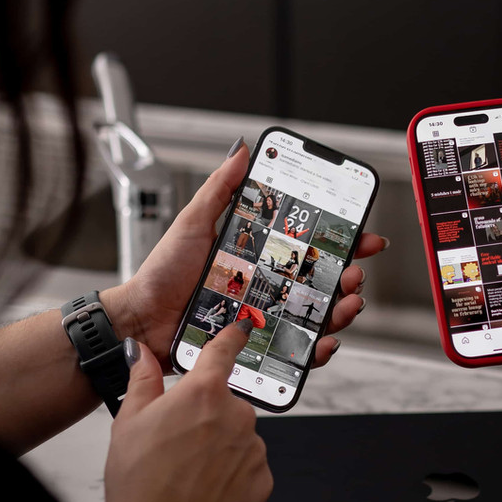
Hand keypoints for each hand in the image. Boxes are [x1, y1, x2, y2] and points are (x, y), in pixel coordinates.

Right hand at [92, 318, 271, 501]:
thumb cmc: (140, 482)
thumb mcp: (129, 420)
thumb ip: (142, 379)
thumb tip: (141, 351)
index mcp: (203, 392)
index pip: (224, 351)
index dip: (234, 336)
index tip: (244, 327)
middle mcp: (237, 413)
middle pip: (226, 404)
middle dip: (207, 419)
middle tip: (179, 446)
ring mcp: (254, 447)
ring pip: (239, 438)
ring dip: (221, 449)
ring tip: (189, 474)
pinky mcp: (264, 479)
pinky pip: (249, 468)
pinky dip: (232, 476)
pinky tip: (206, 491)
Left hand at [108, 142, 388, 371]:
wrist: (139, 321)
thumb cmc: (161, 273)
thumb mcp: (193, 222)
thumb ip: (220, 188)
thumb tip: (242, 151)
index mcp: (259, 255)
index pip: (310, 245)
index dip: (342, 240)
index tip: (362, 234)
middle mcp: (267, 286)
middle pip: (323, 281)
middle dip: (349, 275)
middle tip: (354, 271)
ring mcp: (264, 317)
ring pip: (318, 315)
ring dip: (342, 309)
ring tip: (347, 302)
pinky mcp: (257, 348)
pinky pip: (296, 351)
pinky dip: (318, 349)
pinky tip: (326, 341)